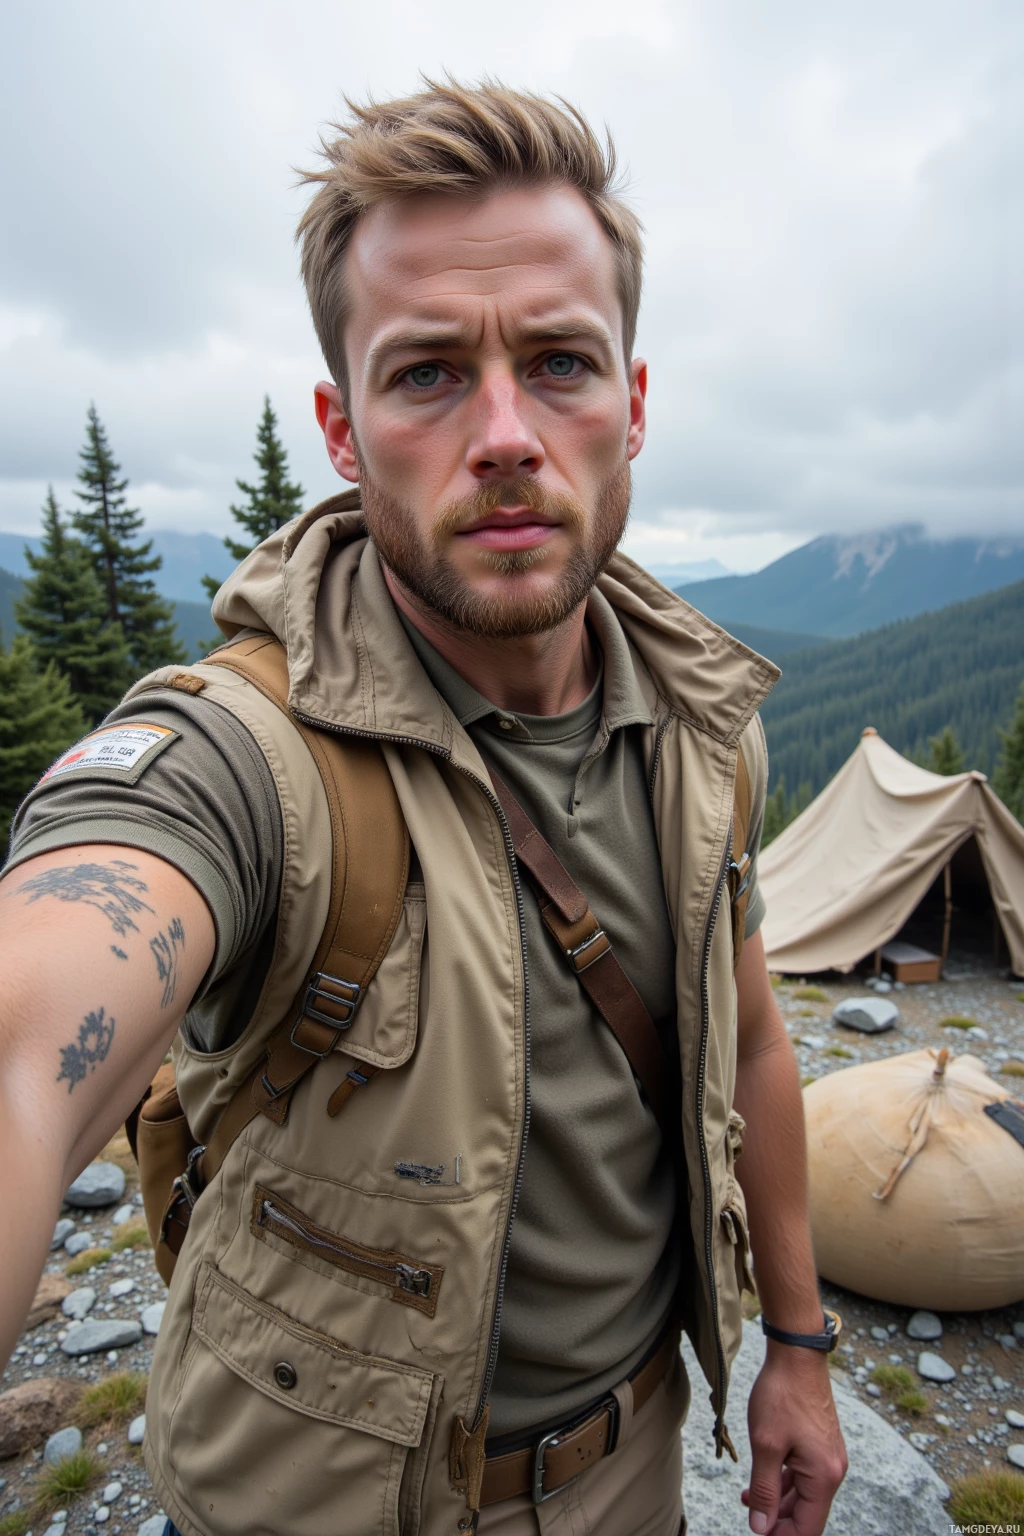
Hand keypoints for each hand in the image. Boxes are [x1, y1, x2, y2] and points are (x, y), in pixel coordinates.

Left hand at [740, 1343, 847, 1534]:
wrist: (796, 1355)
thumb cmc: (781, 1396)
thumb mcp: (766, 1446)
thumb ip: (764, 1490)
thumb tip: (761, 1528)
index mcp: (823, 1477)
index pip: (807, 1528)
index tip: (757, 1531)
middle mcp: (832, 1471)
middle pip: (806, 1514)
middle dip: (777, 1520)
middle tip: (749, 1515)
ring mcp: (827, 1456)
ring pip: (803, 1494)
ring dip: (777, 1501)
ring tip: (747, 1498)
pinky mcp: (820, 1444)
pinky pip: (803, 1475)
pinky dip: (783, 1481)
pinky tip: (761, 1479)